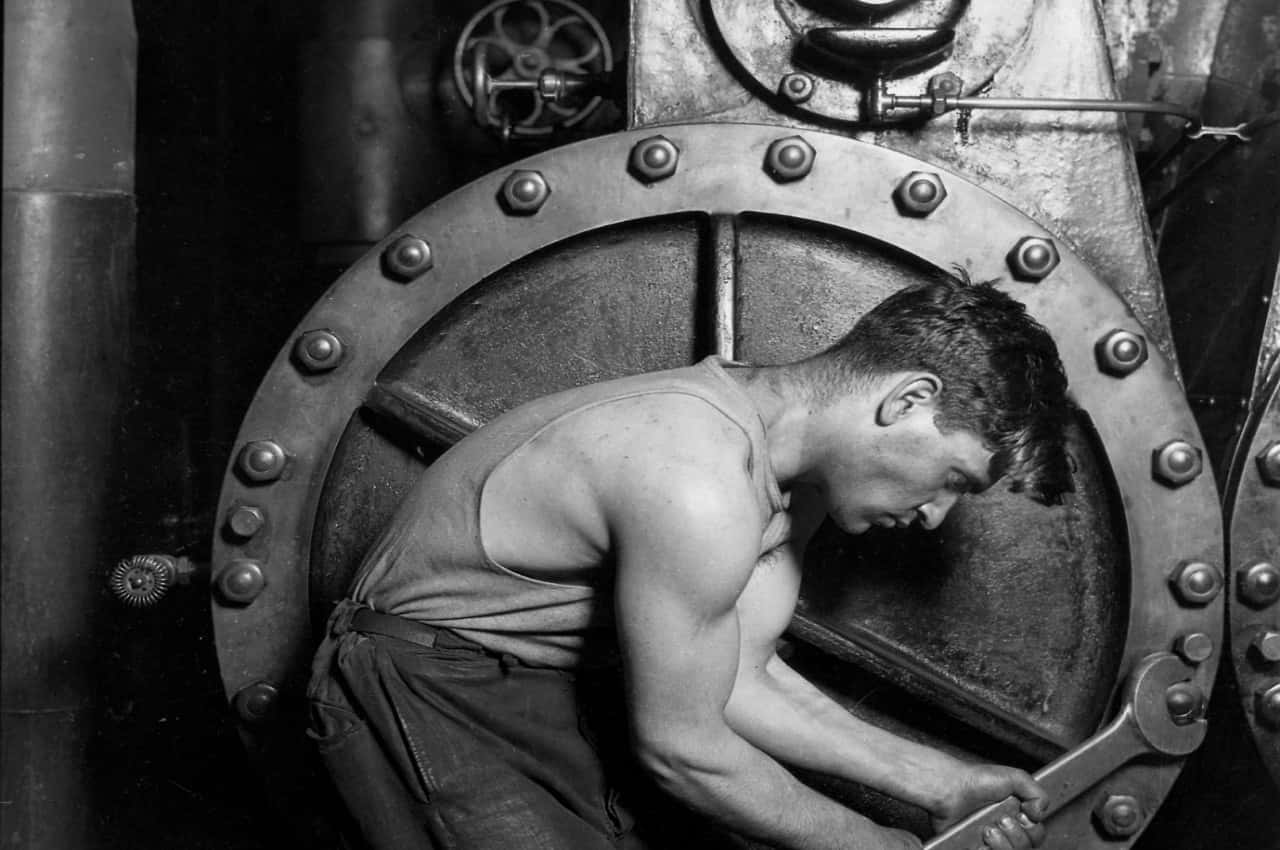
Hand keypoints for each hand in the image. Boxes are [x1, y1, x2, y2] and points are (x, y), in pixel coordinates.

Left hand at [929, 764, 1047, 848]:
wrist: (948, 788)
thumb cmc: (975, 780)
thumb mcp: (1014, 777)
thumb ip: (1036, 792)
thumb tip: (1041, 812)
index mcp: (1016, 815)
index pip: (1036, 834)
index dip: (1032, 828)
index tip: (1022, 815)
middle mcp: (1005, 830)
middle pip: (1026, 847)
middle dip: (1016, 835)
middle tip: (1001, 820)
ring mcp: (990, 842)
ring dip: (1002, 843)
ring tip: (988, 829)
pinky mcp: (975, 848)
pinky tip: (980, 837)